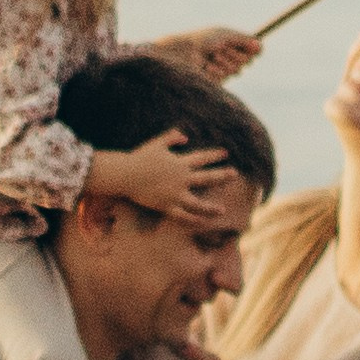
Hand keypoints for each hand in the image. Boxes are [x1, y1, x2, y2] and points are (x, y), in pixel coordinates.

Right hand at [104, 127, 238, 217]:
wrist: (126, 174)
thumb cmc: (139, 158)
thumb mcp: (156, 143)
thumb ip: (172, 137)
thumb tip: (186, 136)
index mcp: (180, 163)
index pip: (202, 158)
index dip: (214, 155)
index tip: (225, 154)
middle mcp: (181, 179)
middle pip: (206, 178)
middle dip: (222, 175)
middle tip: (234, 174)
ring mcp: (175, 194)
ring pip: (198, 203)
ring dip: (211, 207)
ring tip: (222, 210)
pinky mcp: (166, 206)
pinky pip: (183, 216)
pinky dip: (193, 220)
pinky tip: (202, 223)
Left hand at [148, 25, 262, 83]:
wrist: (181, 53)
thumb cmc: (201, 40)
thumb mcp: (224, 35)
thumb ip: (244, 40)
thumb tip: (261, 46)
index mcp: (229, 45)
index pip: (249, 51)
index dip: (249, 49)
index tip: (244, 46)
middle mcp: (226, 58)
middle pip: (246, 61)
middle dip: (235, 54)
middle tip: (220, 50)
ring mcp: (221, 71)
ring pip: (237, 70)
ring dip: (224, 61)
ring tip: (210, 57)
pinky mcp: (215, 82)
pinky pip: (226, 77)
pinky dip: (217, 70)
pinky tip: (206, 67)